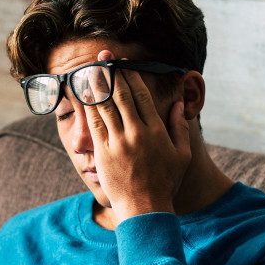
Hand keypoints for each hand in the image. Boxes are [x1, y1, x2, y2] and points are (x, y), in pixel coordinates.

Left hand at [83, 50, 191, 222]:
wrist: (144, 208)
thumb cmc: (165, 182)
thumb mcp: (181, 155)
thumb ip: (179, 127)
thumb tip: (177, 104)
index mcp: (156, 130)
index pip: (140, 95)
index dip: (129, 76)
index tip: (123, 63)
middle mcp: (136, 132)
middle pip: (120, 94)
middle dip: (110, 72)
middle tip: (102, 56)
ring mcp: (118, 142)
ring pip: (104, 106)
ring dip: (96, 84)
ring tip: (89, 68)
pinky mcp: (103, 153)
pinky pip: (93, 124)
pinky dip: (88, 106)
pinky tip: (83, 94)